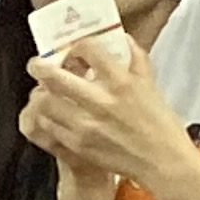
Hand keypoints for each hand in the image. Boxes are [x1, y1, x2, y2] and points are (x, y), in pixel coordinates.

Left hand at [21, 29, 197, 199]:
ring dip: (41, 93)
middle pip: (54, 76)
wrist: (162, 161)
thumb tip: (122, 38)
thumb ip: (135, 58)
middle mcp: (101, 101)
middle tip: (37, 64)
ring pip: (45, 102)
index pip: (88, 51)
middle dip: (39, 66)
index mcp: (121, 82)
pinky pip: (49, 125)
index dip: (76, 46)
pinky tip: (52, 113)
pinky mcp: (78, 144)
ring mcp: (86, 125)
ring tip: (45, 91)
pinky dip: (46, 116)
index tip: (73, 48)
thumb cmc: (160, 123)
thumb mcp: (151, 84)